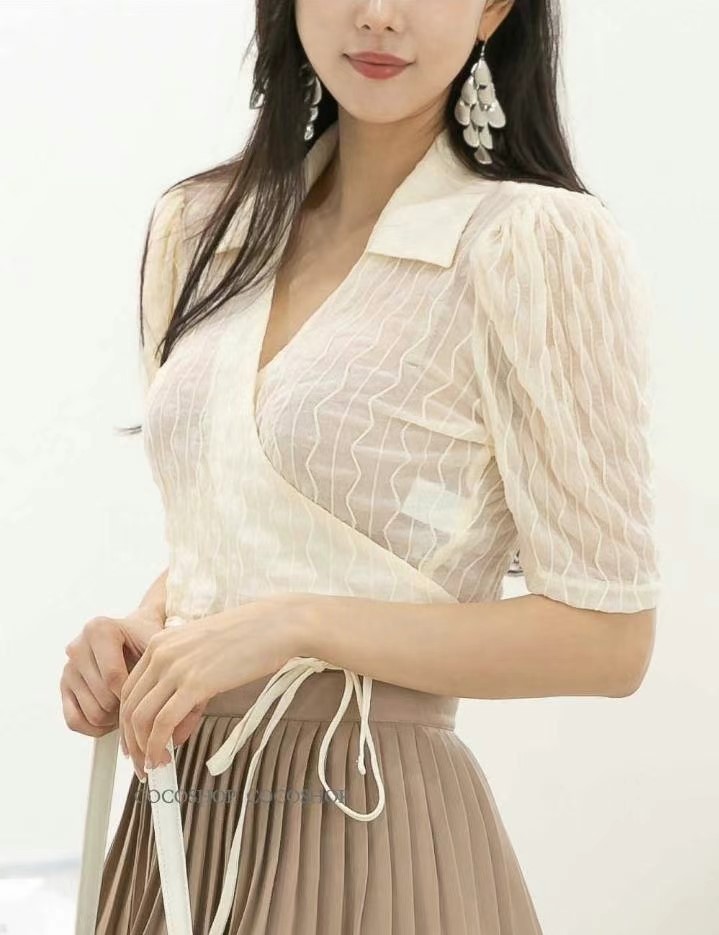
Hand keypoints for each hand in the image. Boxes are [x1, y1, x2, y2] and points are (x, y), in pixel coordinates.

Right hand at [61, 609, 163, 743]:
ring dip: (115, 719)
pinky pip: (75, 721)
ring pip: (92, 714)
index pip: (113, 677)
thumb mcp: (157, 641)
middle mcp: (78, 646)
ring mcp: (68, 668)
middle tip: (141, 702)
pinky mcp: (63, 687)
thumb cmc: (147, 639)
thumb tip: (166, 693)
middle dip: (126, 708)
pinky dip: (96, 728)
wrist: (134, 635)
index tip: (149, 697)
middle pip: (103, 698)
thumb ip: (160, 659)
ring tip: (130, 705)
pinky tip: (113, 717)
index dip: (133, 695)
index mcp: (98, 629)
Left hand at [118, 594, 309, 780]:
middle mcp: (161, 653)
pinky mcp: (195, 683)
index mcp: (160, 643)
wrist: (276, 625)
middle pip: (129, 706)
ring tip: (153, 767)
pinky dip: (157, 746)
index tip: (135, 744)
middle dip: (131, 742)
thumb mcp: (204, 659)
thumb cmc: (249, 638)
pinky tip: (164, 758)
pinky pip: (163, 722)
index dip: (127, 723)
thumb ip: (184, 691)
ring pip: (141, 717)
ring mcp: (176, 667)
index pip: (129, 690)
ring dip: (143, 749)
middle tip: (142, 765)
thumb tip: (172, 731)